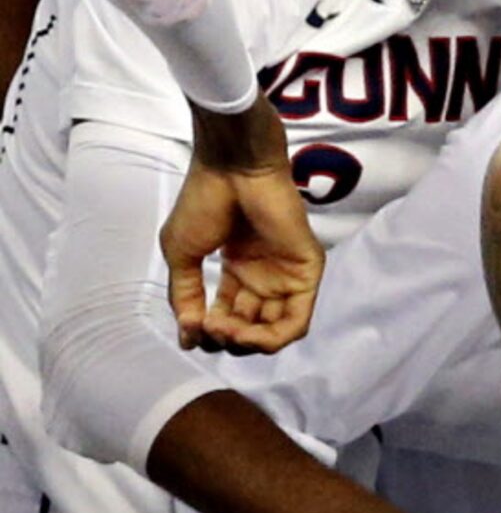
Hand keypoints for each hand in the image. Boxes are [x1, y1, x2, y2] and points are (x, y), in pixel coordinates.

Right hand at [162, 94, 324, 352]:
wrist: (232, 169)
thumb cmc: (203, 201)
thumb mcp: (182, 256)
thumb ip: (186, 297)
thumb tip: (187, 338)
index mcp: (238, 271)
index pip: (228, 319)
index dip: (208, 333)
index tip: (191, 329)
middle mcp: (264, 277)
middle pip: (250, 330)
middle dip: (226, 340)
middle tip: (208, 330)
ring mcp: (286, 275)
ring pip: (274, 333)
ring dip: (245, 343)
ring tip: (222, 330)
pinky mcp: (306, 273)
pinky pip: (296, 323)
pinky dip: (269, 338)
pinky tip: (244, 332)